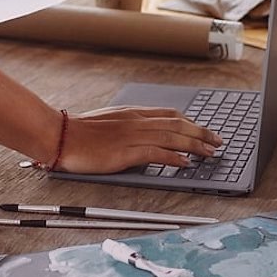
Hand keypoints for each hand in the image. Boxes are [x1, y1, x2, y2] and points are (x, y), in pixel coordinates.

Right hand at [54, 106, 222, 173]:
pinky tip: (186, 163)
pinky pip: (157, 153)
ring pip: (172, 137)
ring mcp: (131, 135)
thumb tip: (141, 136)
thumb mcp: (107, 122)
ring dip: (195, 145)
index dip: (190, 122)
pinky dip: (175, 158)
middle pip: (177, 124)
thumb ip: (126, 127)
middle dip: (201, 132)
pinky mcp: (125, 152)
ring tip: (210, 152)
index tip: (202, 129)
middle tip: (218, 141)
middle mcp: (136, 121)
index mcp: (131, 113)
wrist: (59, 135)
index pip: (169, 114)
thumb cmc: (77, 132)